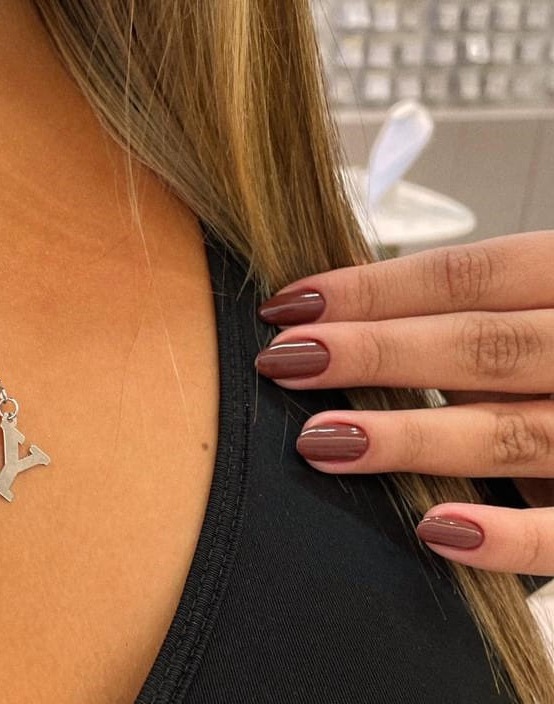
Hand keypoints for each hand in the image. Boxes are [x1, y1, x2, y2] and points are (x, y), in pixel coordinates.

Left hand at [253, 230, 553, 575]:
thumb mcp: (543, 301)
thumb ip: (473, 306)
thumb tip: (339, 308)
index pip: (468, 274)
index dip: (372, 288)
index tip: (289, 306)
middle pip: (480, 345)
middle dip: (373, 353)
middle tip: (284, 363)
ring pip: (513, 432)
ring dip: (410, 437)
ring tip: (321, 440)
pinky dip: (507, 536)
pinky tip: (432, 529)